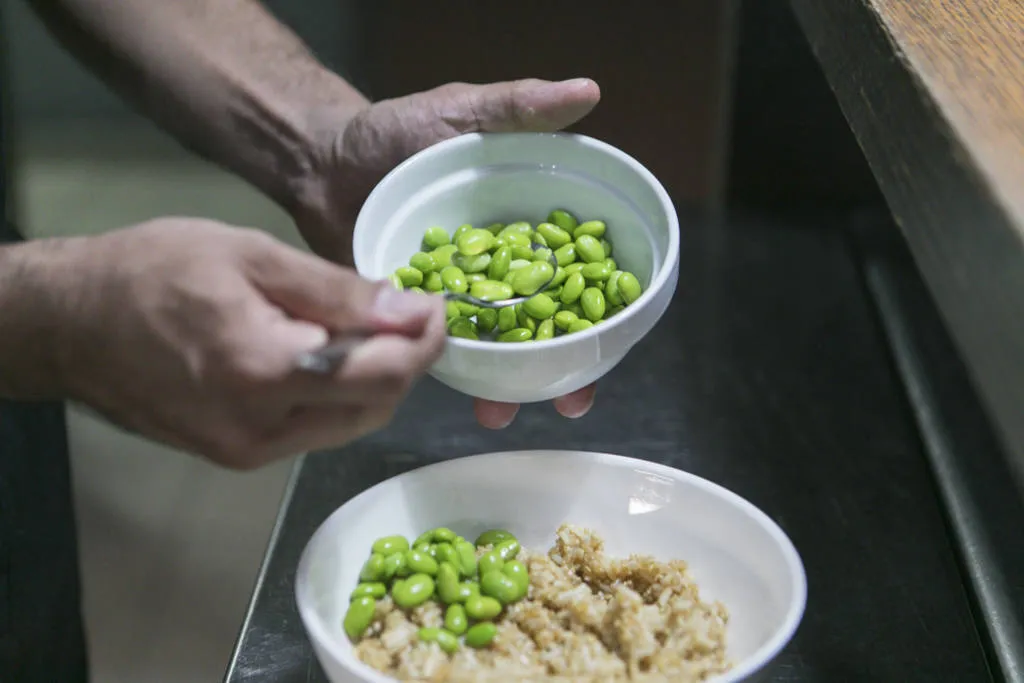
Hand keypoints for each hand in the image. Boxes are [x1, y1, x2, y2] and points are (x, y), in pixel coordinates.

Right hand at [39, 218, 445, 467]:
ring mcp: (247, 452)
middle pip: (375, 408)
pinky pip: (312, 431)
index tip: (436, 307)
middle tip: (409, 316)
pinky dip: (337, 398)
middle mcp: (261, 429)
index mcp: (266, 371)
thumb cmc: (152, 271)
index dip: (424, 342)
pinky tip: (329, 357)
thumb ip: (337, 292)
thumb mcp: (250, 256)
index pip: (382, 374)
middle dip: (407, 363)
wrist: (70, 324)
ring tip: (371, 331)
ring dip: (376, 383)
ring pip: (348, 426)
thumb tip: (409, 310)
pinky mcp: (235, 456)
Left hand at [294, 78, 602, 428]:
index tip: (612, 344)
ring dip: (509, 384)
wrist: (321, 163)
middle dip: (563, 367)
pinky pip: (439, 352)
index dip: (600, 310)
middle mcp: (499, 270)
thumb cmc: (393, 133)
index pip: (577, 273)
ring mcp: (458, 298)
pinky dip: (449, 377)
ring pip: (496, 350)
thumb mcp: (458, 114)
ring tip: (502, 411)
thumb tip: (587, 92)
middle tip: (570, 401)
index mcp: (523, 230)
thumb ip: (517, 108)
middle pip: (545, 325)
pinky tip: (453, 400)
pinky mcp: (415, 317)